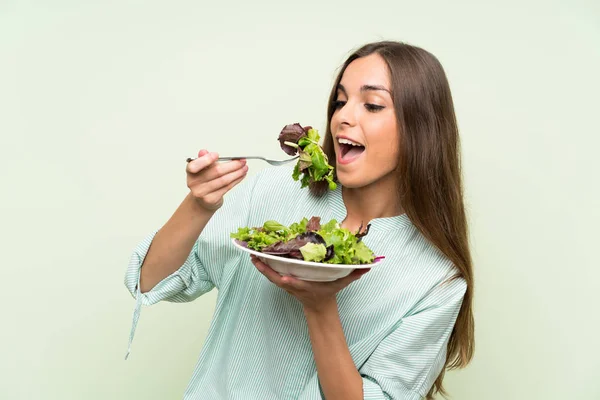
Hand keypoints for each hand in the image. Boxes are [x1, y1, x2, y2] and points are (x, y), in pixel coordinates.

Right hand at [186, 149, 247, 210]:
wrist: (202, 201)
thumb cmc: (204, 182)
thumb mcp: (202, 169)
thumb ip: (204, 160)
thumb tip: (203, 151)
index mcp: (190, 172)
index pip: (194, 166)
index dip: (206, 160)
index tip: (217, 155)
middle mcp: (194, 183)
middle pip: (216, 172)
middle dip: (232, 165)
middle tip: (241, 161)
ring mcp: (202, 192)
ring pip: (224, 180)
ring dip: (237, 173)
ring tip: (244, 168)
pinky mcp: (211, 199)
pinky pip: (227, 188)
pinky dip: (236, 180)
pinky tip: (241, 176)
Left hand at [250, 255, 369, 312]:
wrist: (318, 307)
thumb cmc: (327, 292)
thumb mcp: (341, 284)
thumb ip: (353, 275)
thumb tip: (367, 267)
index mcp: (305, 286)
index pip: (297, 284)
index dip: (290, 282)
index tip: (284, 279)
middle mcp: (293, 284)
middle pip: (276, 277)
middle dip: (265, 268)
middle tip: (254, 255)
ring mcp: (286, 284)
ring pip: (270, 275)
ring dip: (260, 265)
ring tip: (251, 252)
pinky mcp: (283, 281)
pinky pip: (270, 273)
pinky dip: (263, 265)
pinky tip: (257, 255)